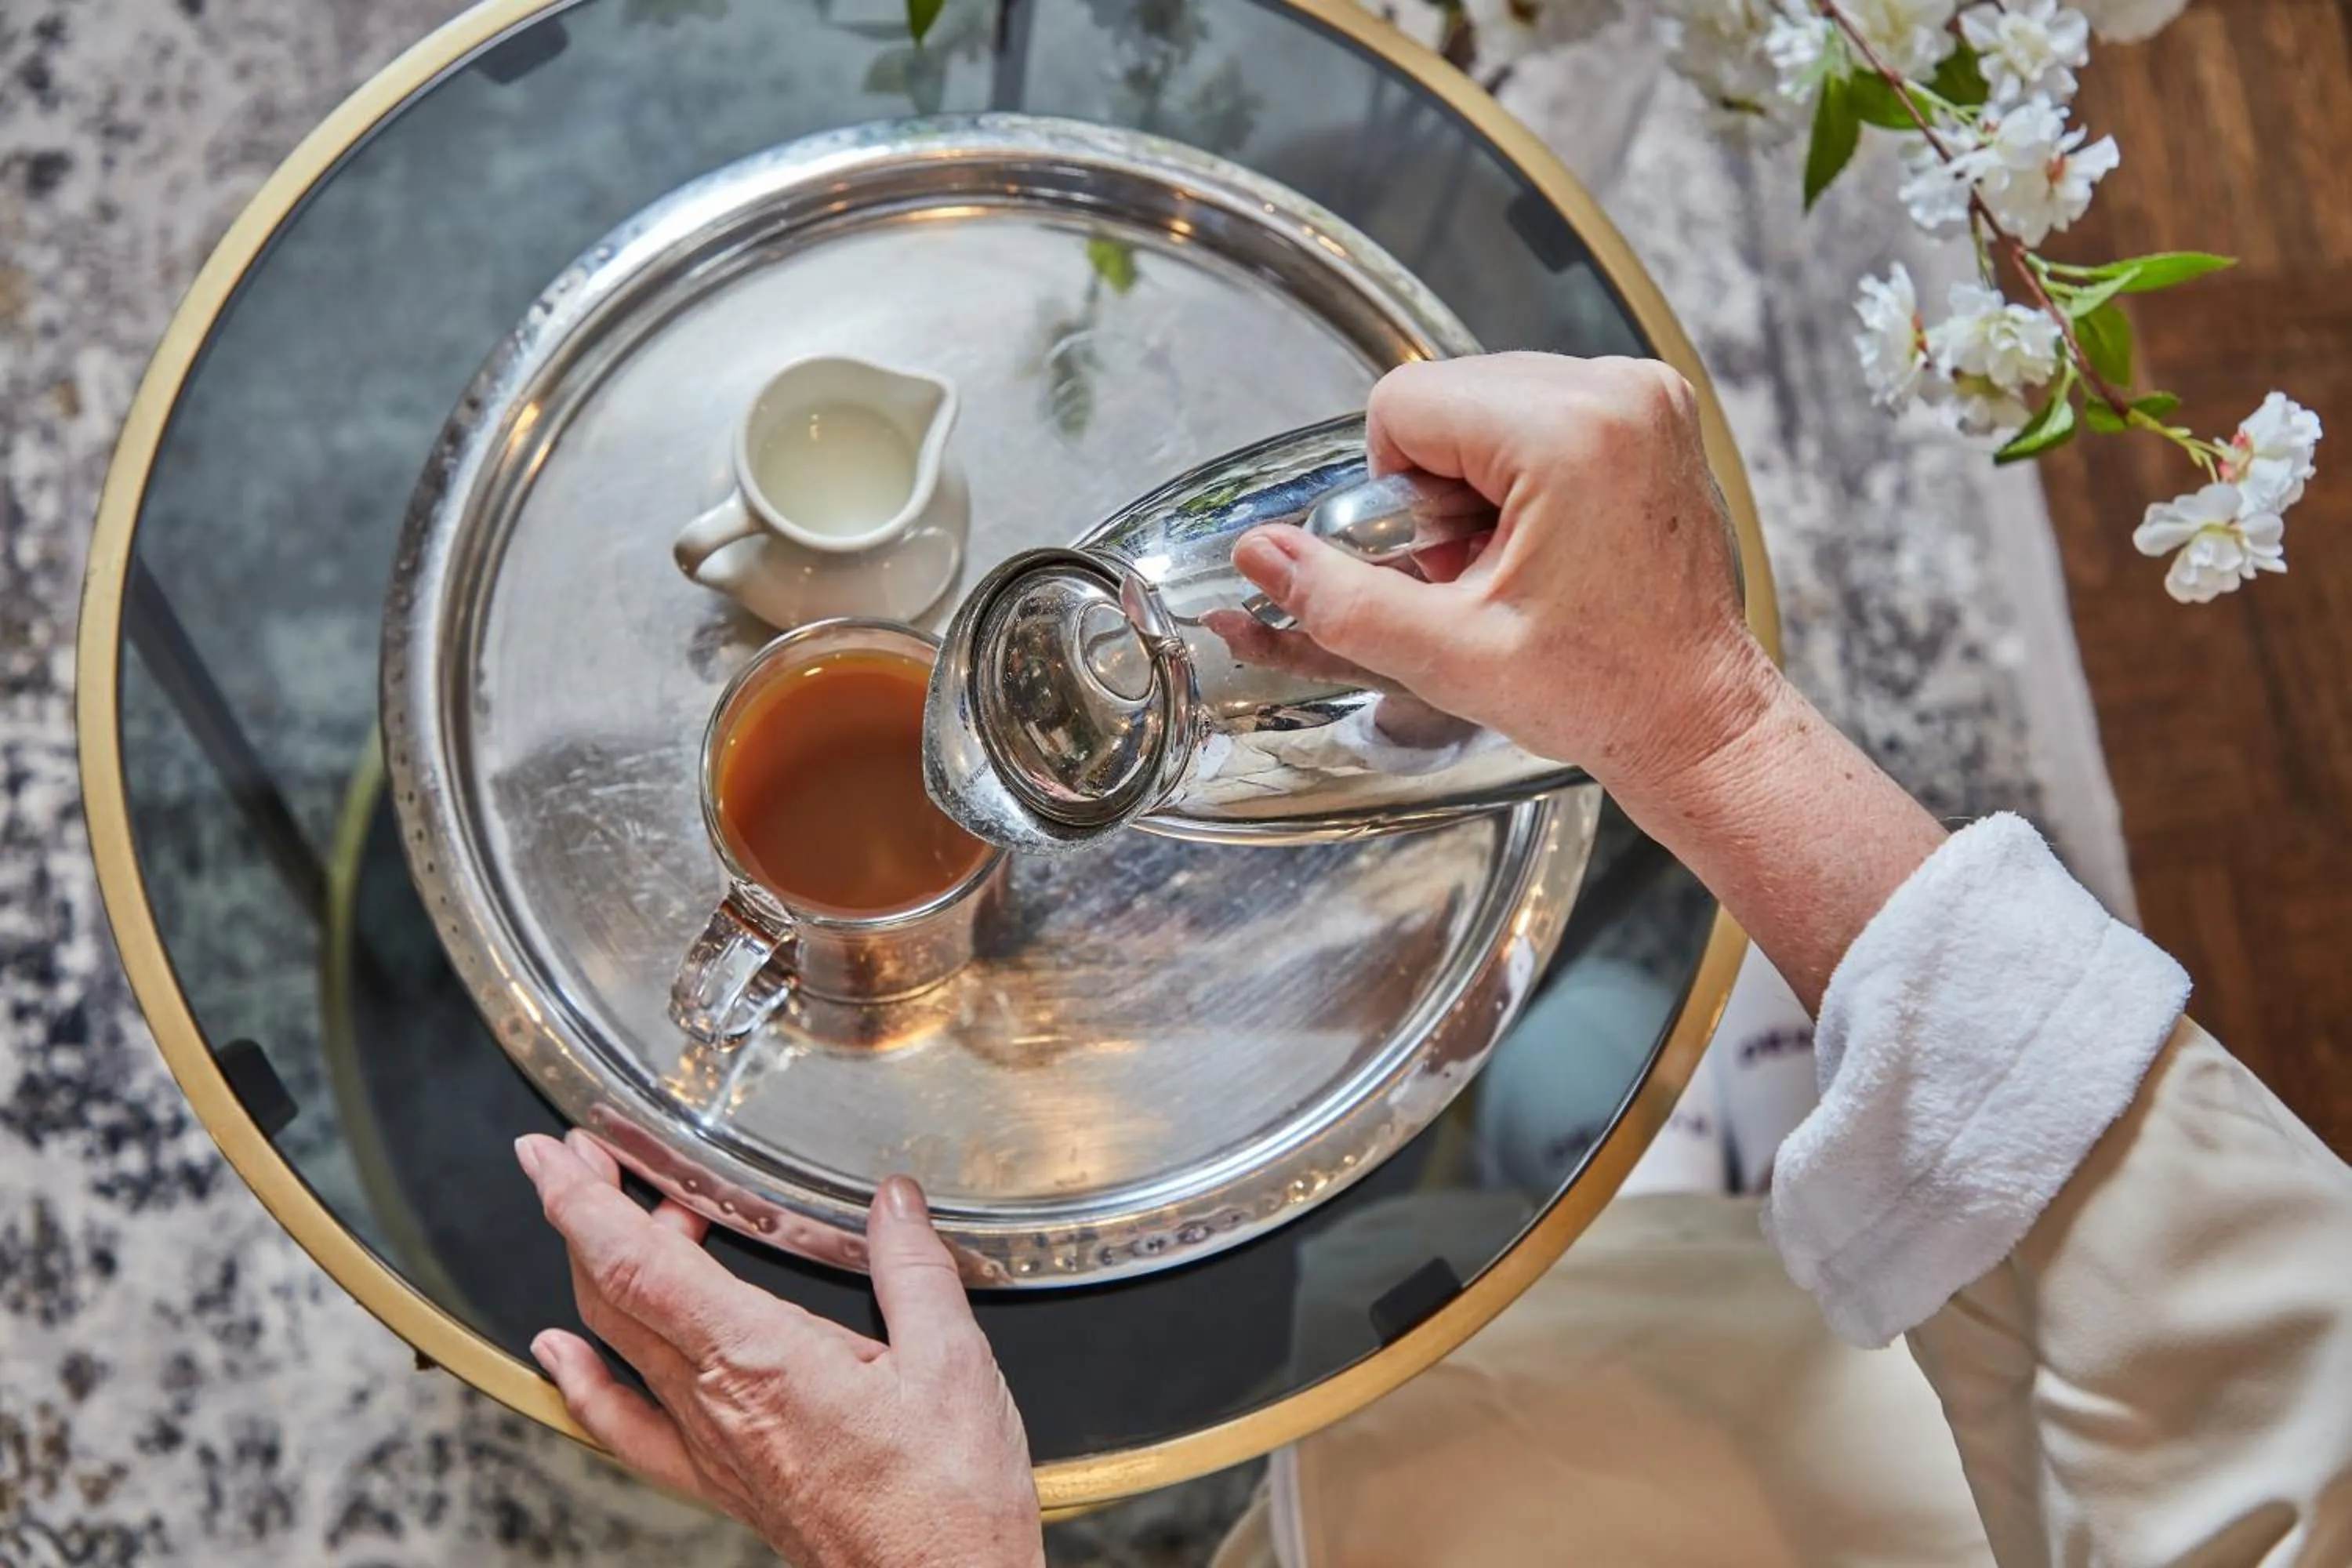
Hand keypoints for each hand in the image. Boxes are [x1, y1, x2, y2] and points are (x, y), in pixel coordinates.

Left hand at [516, 1131, 1042, 1566]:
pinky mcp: (721, 1479)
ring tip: (612, 1219)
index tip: (550, 1154)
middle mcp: (717, 1402)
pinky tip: (565, 1358)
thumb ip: (912, 1269)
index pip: (637, 1262)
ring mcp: (710, 1444)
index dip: (581, 1200)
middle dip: (579, 1215)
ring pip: (618, 1344)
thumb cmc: (945, 1500)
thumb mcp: (952, 1361)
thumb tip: (895, 1203)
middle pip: (610, 1293)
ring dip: (597, 1272)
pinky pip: (627, 1427)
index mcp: (761, 1357)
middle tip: (578, 1159)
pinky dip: (583, 1383)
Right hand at [1234, 352, 1943, 1008]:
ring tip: (1515, 558)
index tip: (1444, 559)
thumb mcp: (1448, 655)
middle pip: (1446, 390)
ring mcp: (1645, 393)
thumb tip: (1262, 556)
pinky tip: (1546, 538)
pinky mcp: (1654, 407)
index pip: (1405, 402)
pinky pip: (1538, 402)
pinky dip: (1520, 463)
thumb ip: (1340, 600)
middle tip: (1481, 569)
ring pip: (1487, 393)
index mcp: (1571, 433)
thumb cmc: (1603, 693)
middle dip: (1436, 482)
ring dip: (1475, 474)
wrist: (1697, 718)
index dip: (1393, 491)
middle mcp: (1618, 390)